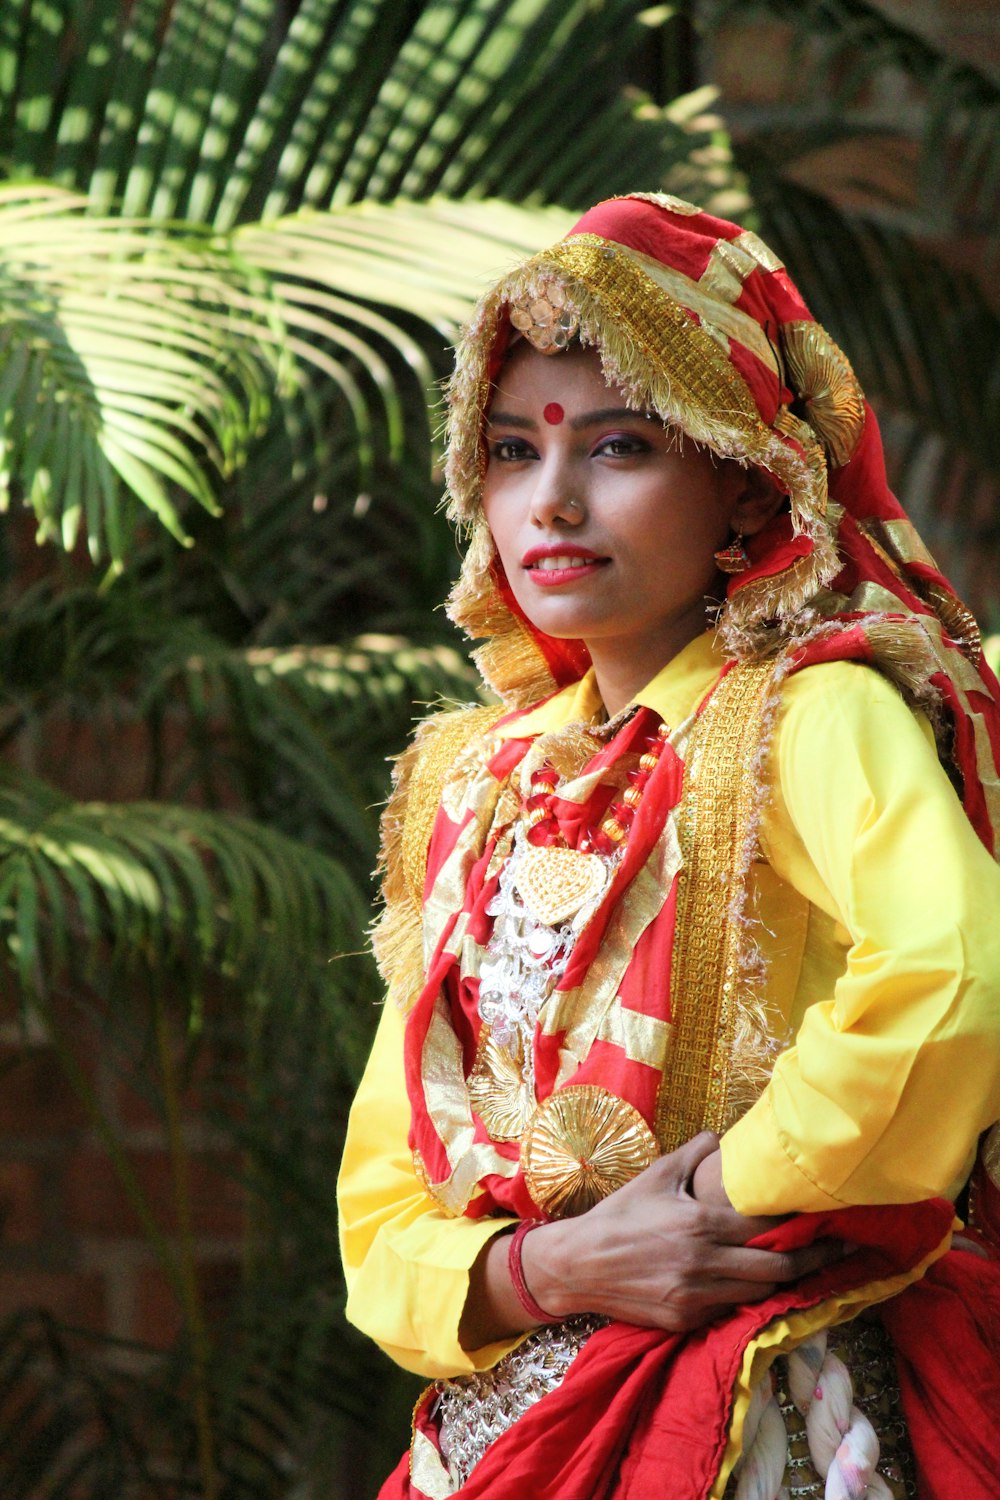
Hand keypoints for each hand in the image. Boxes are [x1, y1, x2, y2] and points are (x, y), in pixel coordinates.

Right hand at [522, 1131, 841, 1332]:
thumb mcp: (656, 1174)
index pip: (767, 1228)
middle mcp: (704, 1263)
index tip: (827, 1217)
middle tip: (840, 1249)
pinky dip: (746, 1296)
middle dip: (814, 1260)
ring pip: (759, 1294)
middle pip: (778, 1270)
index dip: (801, 1224)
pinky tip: (756, 1283)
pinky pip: (730, 1310)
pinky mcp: (686, 1320)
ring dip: (782, 1281)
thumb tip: (723, 1137)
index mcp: (700, 1224)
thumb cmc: (620, 1214)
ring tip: (806, 1265)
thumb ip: (695, 1153)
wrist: (578, 1265)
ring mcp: (696, 1297)